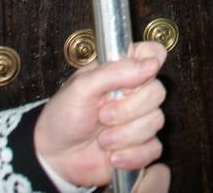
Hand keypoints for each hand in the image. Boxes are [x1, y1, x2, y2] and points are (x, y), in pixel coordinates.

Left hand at [33, 41, 169, 187]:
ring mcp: (139, 119)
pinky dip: (131, 155)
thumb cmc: (62, 117)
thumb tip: (150, 63)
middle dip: (129, 110)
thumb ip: (114, 72)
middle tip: (103, 115)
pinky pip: (153, 148)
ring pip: (155, 122)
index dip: (152, 61)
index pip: (152, 53)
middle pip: (158, 92)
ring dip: (125, 136)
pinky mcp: (141, 145)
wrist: (54, 157)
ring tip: (102, 139)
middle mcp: (134, 93)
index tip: (139, 76)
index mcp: (121, 71)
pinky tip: (112, 155)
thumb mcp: (80, 88)